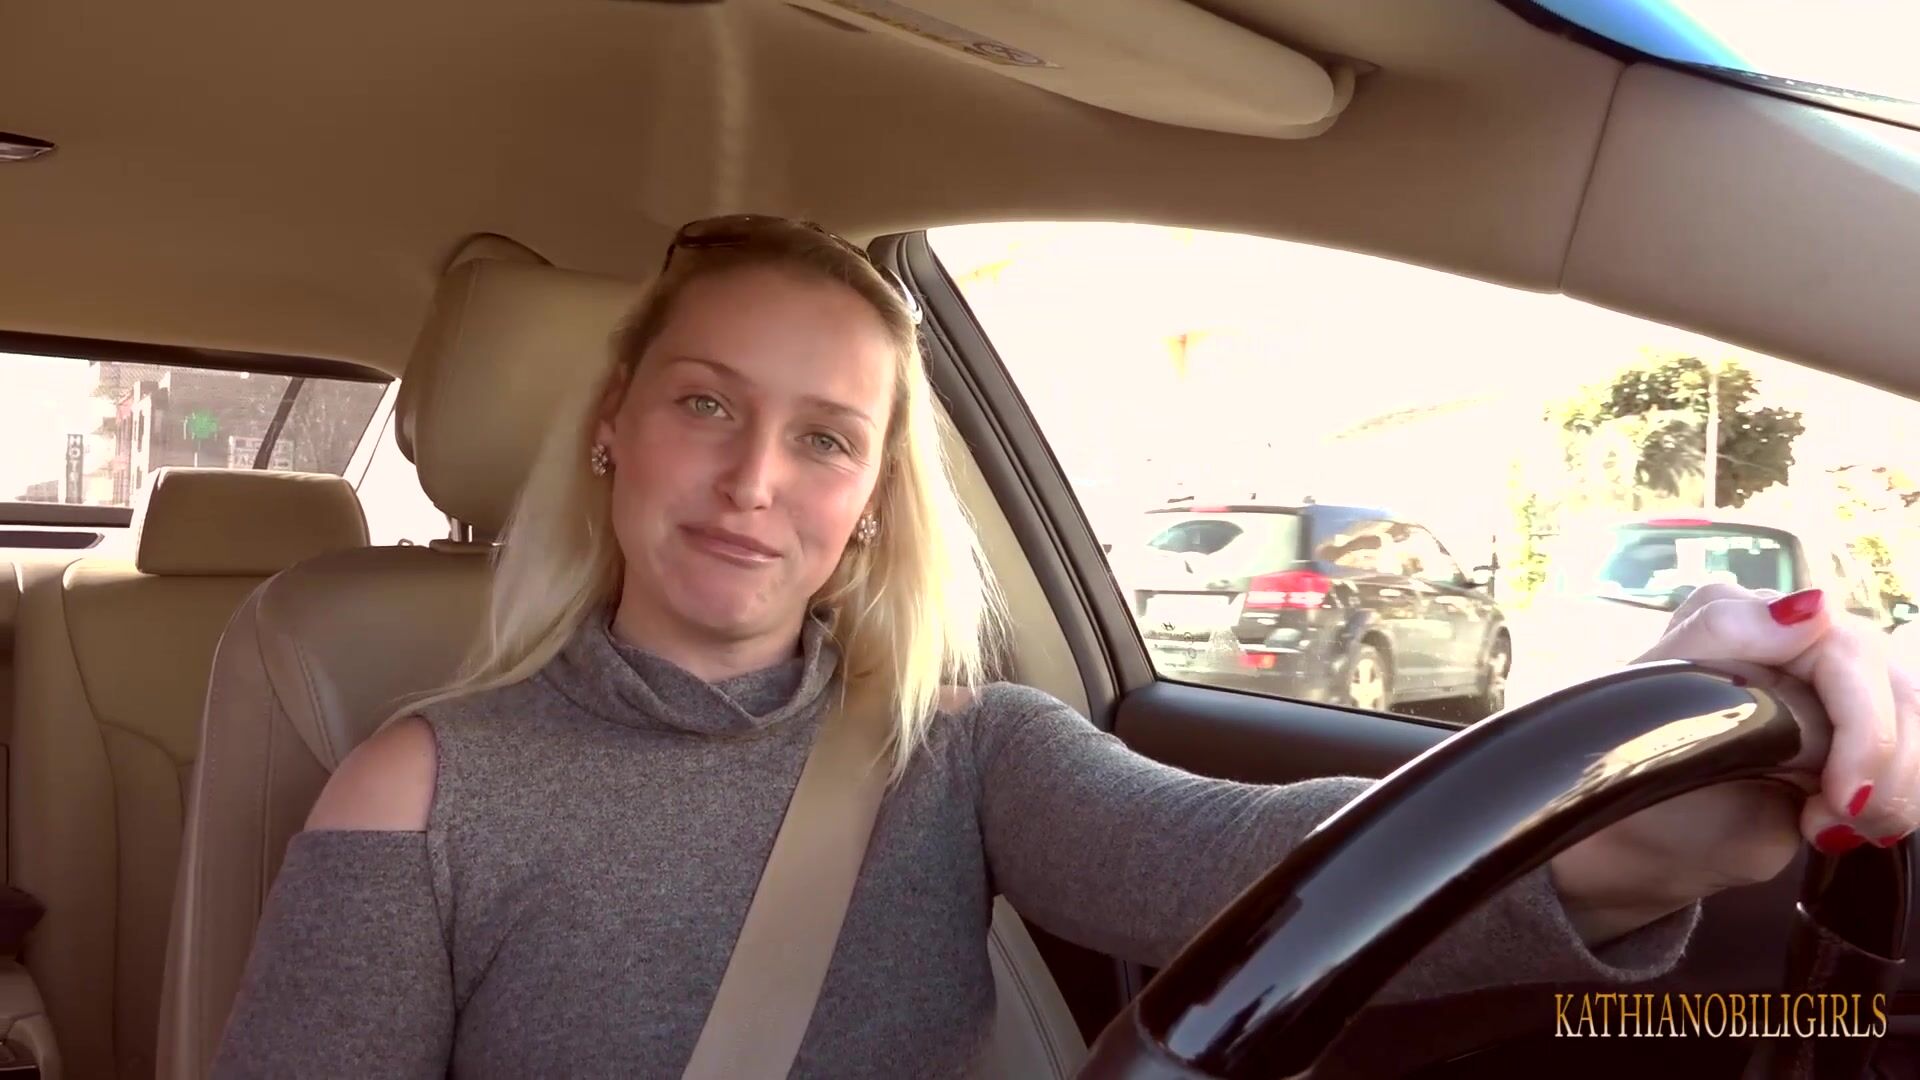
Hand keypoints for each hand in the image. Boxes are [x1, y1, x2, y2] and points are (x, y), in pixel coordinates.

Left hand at [1546, 584, 1919, 945]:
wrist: (1637, 838)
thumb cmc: (1635, 763)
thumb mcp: (1655, 691)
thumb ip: (1723, 633)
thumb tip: (1812, 606)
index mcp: (1751, 617)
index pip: (1848, 647)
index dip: (1864, 723)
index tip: (1842, 791)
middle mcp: (1802, 643)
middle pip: (1897, 686)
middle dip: (1883, 762)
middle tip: (1838, 815)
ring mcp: (1834, 692)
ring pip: (1914, 721)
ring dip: (1894, 789)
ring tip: (1830, 826)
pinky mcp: (1853, 741)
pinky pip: (1909, 757)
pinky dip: (1894, 801)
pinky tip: (1836, 827)